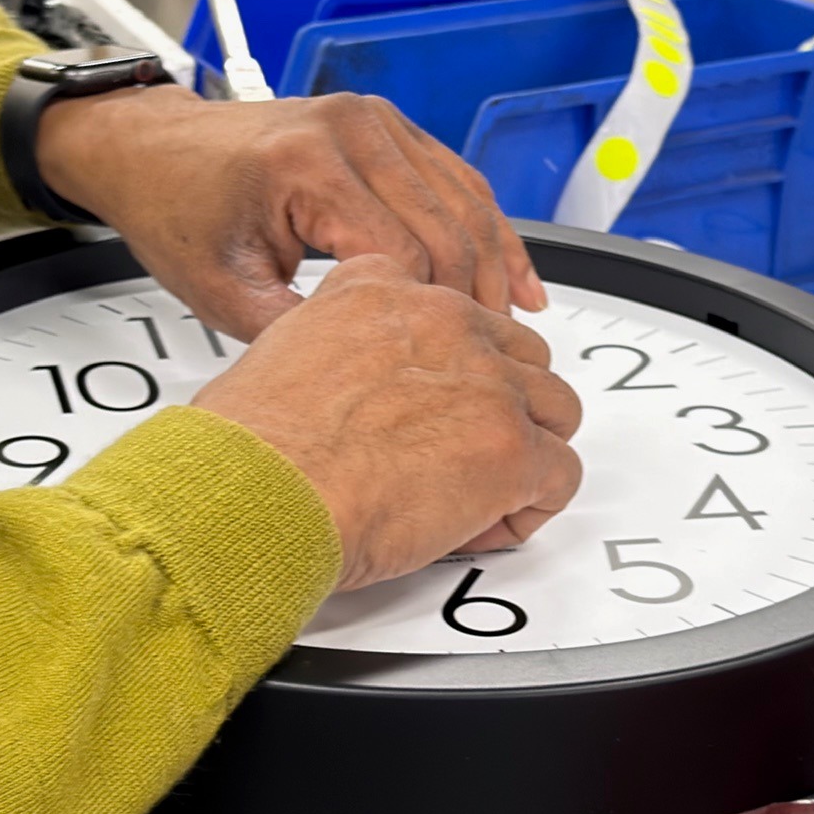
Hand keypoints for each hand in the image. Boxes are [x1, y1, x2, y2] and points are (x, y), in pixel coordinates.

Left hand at [37, 83, 545, 338]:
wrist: (154, 153)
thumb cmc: (178, 209)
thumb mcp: (223, 290)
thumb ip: (296, 333)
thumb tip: (362, 379)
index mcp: (306, 164)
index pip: (401, 255)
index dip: (427, 320)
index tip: (439, 370)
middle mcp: (350, 130)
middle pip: (447, 228)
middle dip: (472, 300)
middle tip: (489, 363)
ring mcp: (374, 121)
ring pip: (466, 200)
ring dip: (496, 265)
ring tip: (513, 329)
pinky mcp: (386, 127)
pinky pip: (455, 179)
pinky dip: (489, 228)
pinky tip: (513, 273)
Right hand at [191, 257, 583, 588]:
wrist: (258, 492)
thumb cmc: (253, 448)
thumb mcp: (279, 352)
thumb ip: (331, 350)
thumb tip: (338, 392)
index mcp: (380, 290)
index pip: (452, 308)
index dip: (449, 364)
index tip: (433, 399)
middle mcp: (441, 322)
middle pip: (517, 352)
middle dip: (498, 405)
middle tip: (458, 451)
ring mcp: (485, 382)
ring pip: (554, 408)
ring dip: (523, 452)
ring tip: (475, 492)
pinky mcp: (510, 447)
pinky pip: (560, 475)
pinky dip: (529, 509)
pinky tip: (480, 523)